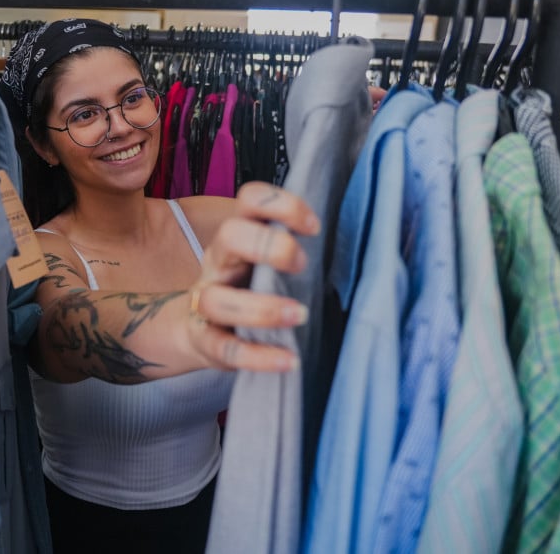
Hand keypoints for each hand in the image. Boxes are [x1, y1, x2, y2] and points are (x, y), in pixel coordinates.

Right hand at [185, 182, 319, 372]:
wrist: (201, 330)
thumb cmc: (251, 289)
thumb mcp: (268, 262)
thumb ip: (296, 251)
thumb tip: (358, 248)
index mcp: (239, 236)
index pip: (249, 199)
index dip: (281, 205)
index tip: (314, 227)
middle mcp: (219, 263)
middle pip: (229, 235)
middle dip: (269, 247)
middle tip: (302, 266)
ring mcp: (206, 302)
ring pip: (216, 300)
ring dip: (262, 308)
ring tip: (299, 316)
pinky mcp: (205, 341)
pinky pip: (224, 349)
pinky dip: (257, 356)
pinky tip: (288, 360)